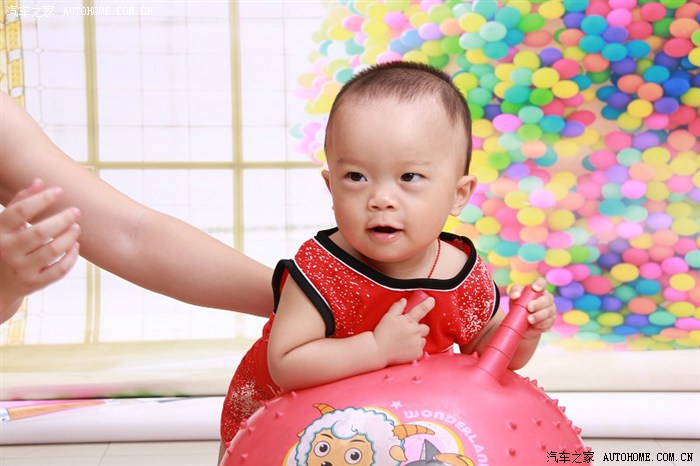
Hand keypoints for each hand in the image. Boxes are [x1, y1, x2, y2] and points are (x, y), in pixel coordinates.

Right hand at [0, 179, 80, 322]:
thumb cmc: (4, 246)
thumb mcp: (4, 226)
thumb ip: (19, 203)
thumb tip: (39, 181)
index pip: (20, 211)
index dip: (41, 199)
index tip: (59, 190)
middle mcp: (7, 250)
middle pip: (39, 232)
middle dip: (62, 219)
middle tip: (76, 211)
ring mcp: (21, 269)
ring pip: (52, 251)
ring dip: (69, 237)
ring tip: (76, 227)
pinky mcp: (33, 284)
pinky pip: (58, 270)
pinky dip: (71, 257)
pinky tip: (75, 246)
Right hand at [372, 294, 434, 365]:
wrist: (378, 350)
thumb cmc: (382, 334)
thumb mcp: (388, 317)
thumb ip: (397, 307)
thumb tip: (404, 301)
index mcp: (408, 321)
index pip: (421, 309)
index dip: (428, 304)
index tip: (432, 300)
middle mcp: (415, 331)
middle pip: (425, 328)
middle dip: (420, 329)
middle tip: (409, 332)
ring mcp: (417, 343)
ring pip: (423, 340)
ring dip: (417, 340)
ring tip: (405, 342)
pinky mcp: (417, 354)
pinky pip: (420, 351)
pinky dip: (415, 350)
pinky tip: (406, 350)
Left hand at [509, 278, 555, 338]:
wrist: (520, 323)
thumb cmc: (518, 306)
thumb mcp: (514, 298)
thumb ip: (514, 292)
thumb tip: (516, 295)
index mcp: (538, 289)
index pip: (541, 282)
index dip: (540, 284)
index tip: (535, 288)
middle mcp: (546, 298)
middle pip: (548, 298)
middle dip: (538, 303)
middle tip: (529, 307)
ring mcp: (550, 309)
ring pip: (549, 311)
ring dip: (539, 315)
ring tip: (529, 319)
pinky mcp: (550, 320)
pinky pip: (548, 321)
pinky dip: (540, 323)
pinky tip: (534, 324)